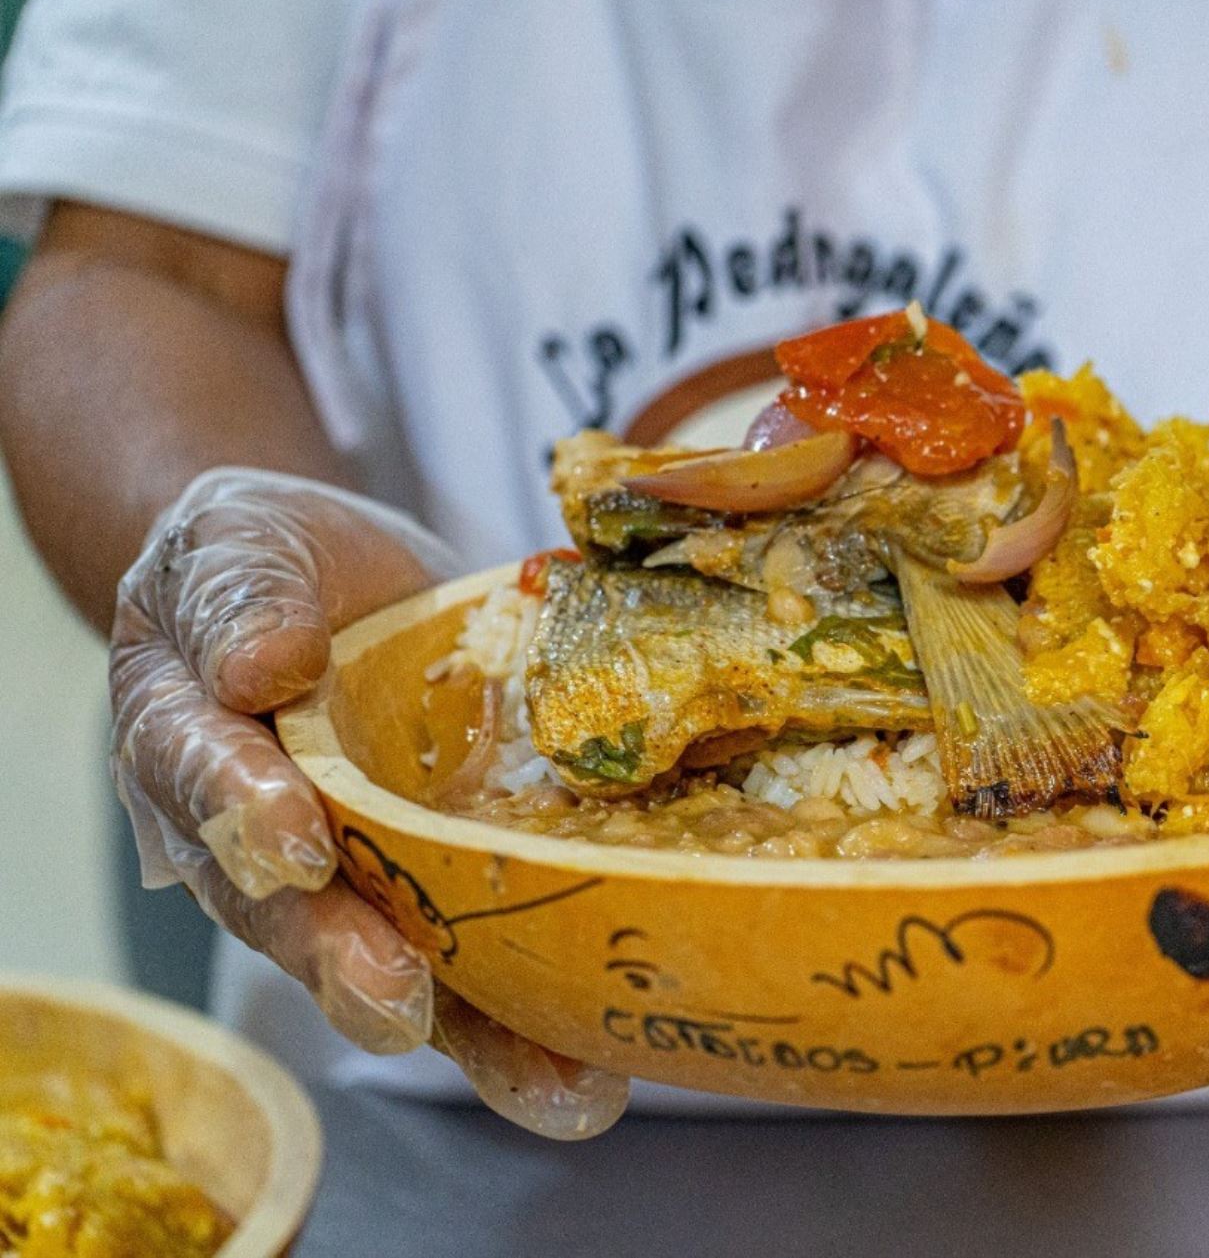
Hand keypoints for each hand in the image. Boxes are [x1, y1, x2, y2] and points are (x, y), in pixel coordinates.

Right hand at [110, 468, 627, 1136]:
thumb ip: (242, 594)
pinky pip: (480, 965)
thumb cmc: (270, 569)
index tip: (296, 841)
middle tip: (397, 997)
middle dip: (346, 958)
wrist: (336, 587)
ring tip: (548, 1087)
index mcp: (191, 742)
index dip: (246, 813)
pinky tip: (593, 1077)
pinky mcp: (443, 890)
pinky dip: (530, 1028)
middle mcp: (262, 838)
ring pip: (393, 966)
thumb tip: (264, 662)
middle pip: (292, 912)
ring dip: (468, 1033)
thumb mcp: (240, 545)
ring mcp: (359, 876)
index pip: (205, 778)